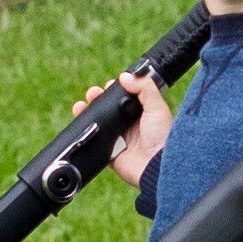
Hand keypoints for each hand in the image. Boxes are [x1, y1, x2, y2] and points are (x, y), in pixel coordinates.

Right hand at [74, 68, 170, 185]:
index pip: (124, 96)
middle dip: (97, 98)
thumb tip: (125, 76)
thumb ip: (144, 88)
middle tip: (93, 94)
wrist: (156, 166)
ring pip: (99, 121)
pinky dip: (85, 130)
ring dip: (87, 111)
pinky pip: (94, 139)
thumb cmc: (162, 137)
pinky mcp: (109, 151)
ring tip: (81, 105)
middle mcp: (129, 124)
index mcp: (141, 112)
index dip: (114, 89)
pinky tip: (80, 120)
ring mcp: (118, 137)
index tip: (109, 85)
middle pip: (108, 107)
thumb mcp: (157, 107)